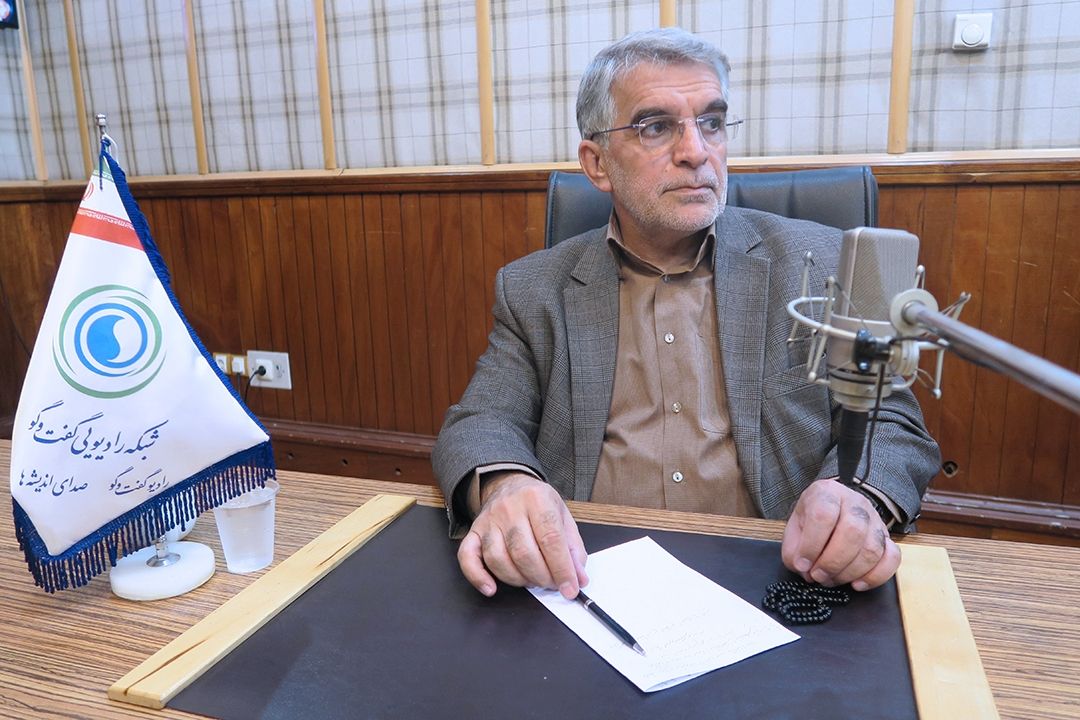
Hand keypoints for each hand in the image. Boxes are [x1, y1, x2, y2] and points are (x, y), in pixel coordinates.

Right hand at [457, 472, 588, 598]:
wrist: (510, 484)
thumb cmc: (539, 503)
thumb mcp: (563, 516)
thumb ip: (573, 548)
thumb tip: (578, 579)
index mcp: (537, 499)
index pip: (550, 539)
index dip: (562, 568)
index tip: (570, 588)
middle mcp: (510, 508)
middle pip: (524, 552)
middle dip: (542, 577)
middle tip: (552, 584)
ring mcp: (489, 520)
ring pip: (498, 559)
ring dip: (518, 580)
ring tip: (532, 580)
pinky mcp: (473, 532)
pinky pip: (467, 557)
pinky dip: (478, 577)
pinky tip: (491, 588)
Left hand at [780, 478, 898, 591]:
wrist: (835, 509)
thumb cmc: (812, 520)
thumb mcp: (795, 527)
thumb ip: (793, 549)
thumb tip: (803, 569)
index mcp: (827, 493)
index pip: (823, 515)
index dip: (811, 544)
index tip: (802, 564)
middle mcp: (855, 502)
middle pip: (852, 531)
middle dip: (832, 561)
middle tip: (818, 576)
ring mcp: (875, 519)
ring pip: (872, 548)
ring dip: (850, 572)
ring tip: (832, 579)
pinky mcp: (888, 538)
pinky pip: (892, 558)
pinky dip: (876, 576)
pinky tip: (857, 584)